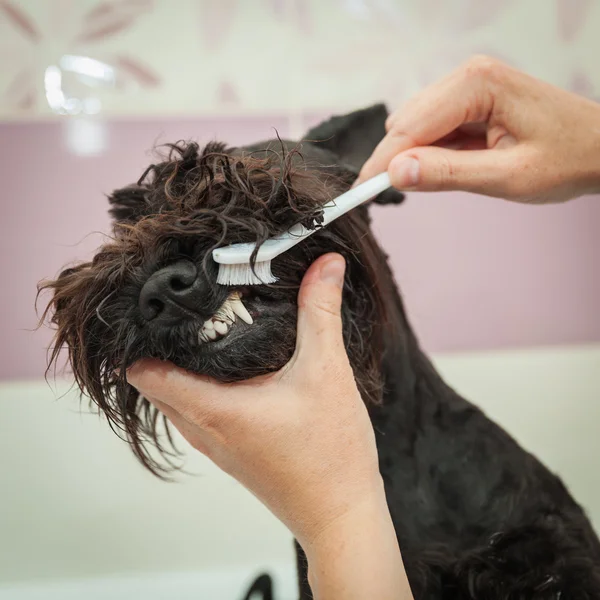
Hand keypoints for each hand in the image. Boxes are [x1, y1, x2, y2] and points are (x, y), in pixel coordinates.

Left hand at [127, 254, 382, 546]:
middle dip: (163, 344)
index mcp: (212, 409)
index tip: (160, 302)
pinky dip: (203, 387)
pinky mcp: (232, 451)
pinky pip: (199, 412)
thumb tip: (326, 263)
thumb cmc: (331, 455)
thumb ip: (321, 312)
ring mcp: (215, 444)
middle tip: (188, 306)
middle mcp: (203, 430)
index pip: (143, 371)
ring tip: (210, 329)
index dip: (145, 335)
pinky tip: (236, 367)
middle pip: (155, 381)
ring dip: (184, 366)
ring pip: (177, 397)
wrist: (343, 516)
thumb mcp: (327, 371)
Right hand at [359, 56, 599, 202]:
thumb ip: (448, 174)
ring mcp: (467, 85)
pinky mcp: (469, 99)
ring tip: (446, 179)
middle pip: (406, 123)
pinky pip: (433, 128)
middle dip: (397, 160)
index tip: (359, 194)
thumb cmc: (566, 160)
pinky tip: (455, 164)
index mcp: (475, 84)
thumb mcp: (506, 177)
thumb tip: (395, 174)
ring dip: (417, 156)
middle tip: (394, 196)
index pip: (408, 127)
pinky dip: (432, 151)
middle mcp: (467, 75)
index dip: (381, 163)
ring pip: (414, 126)